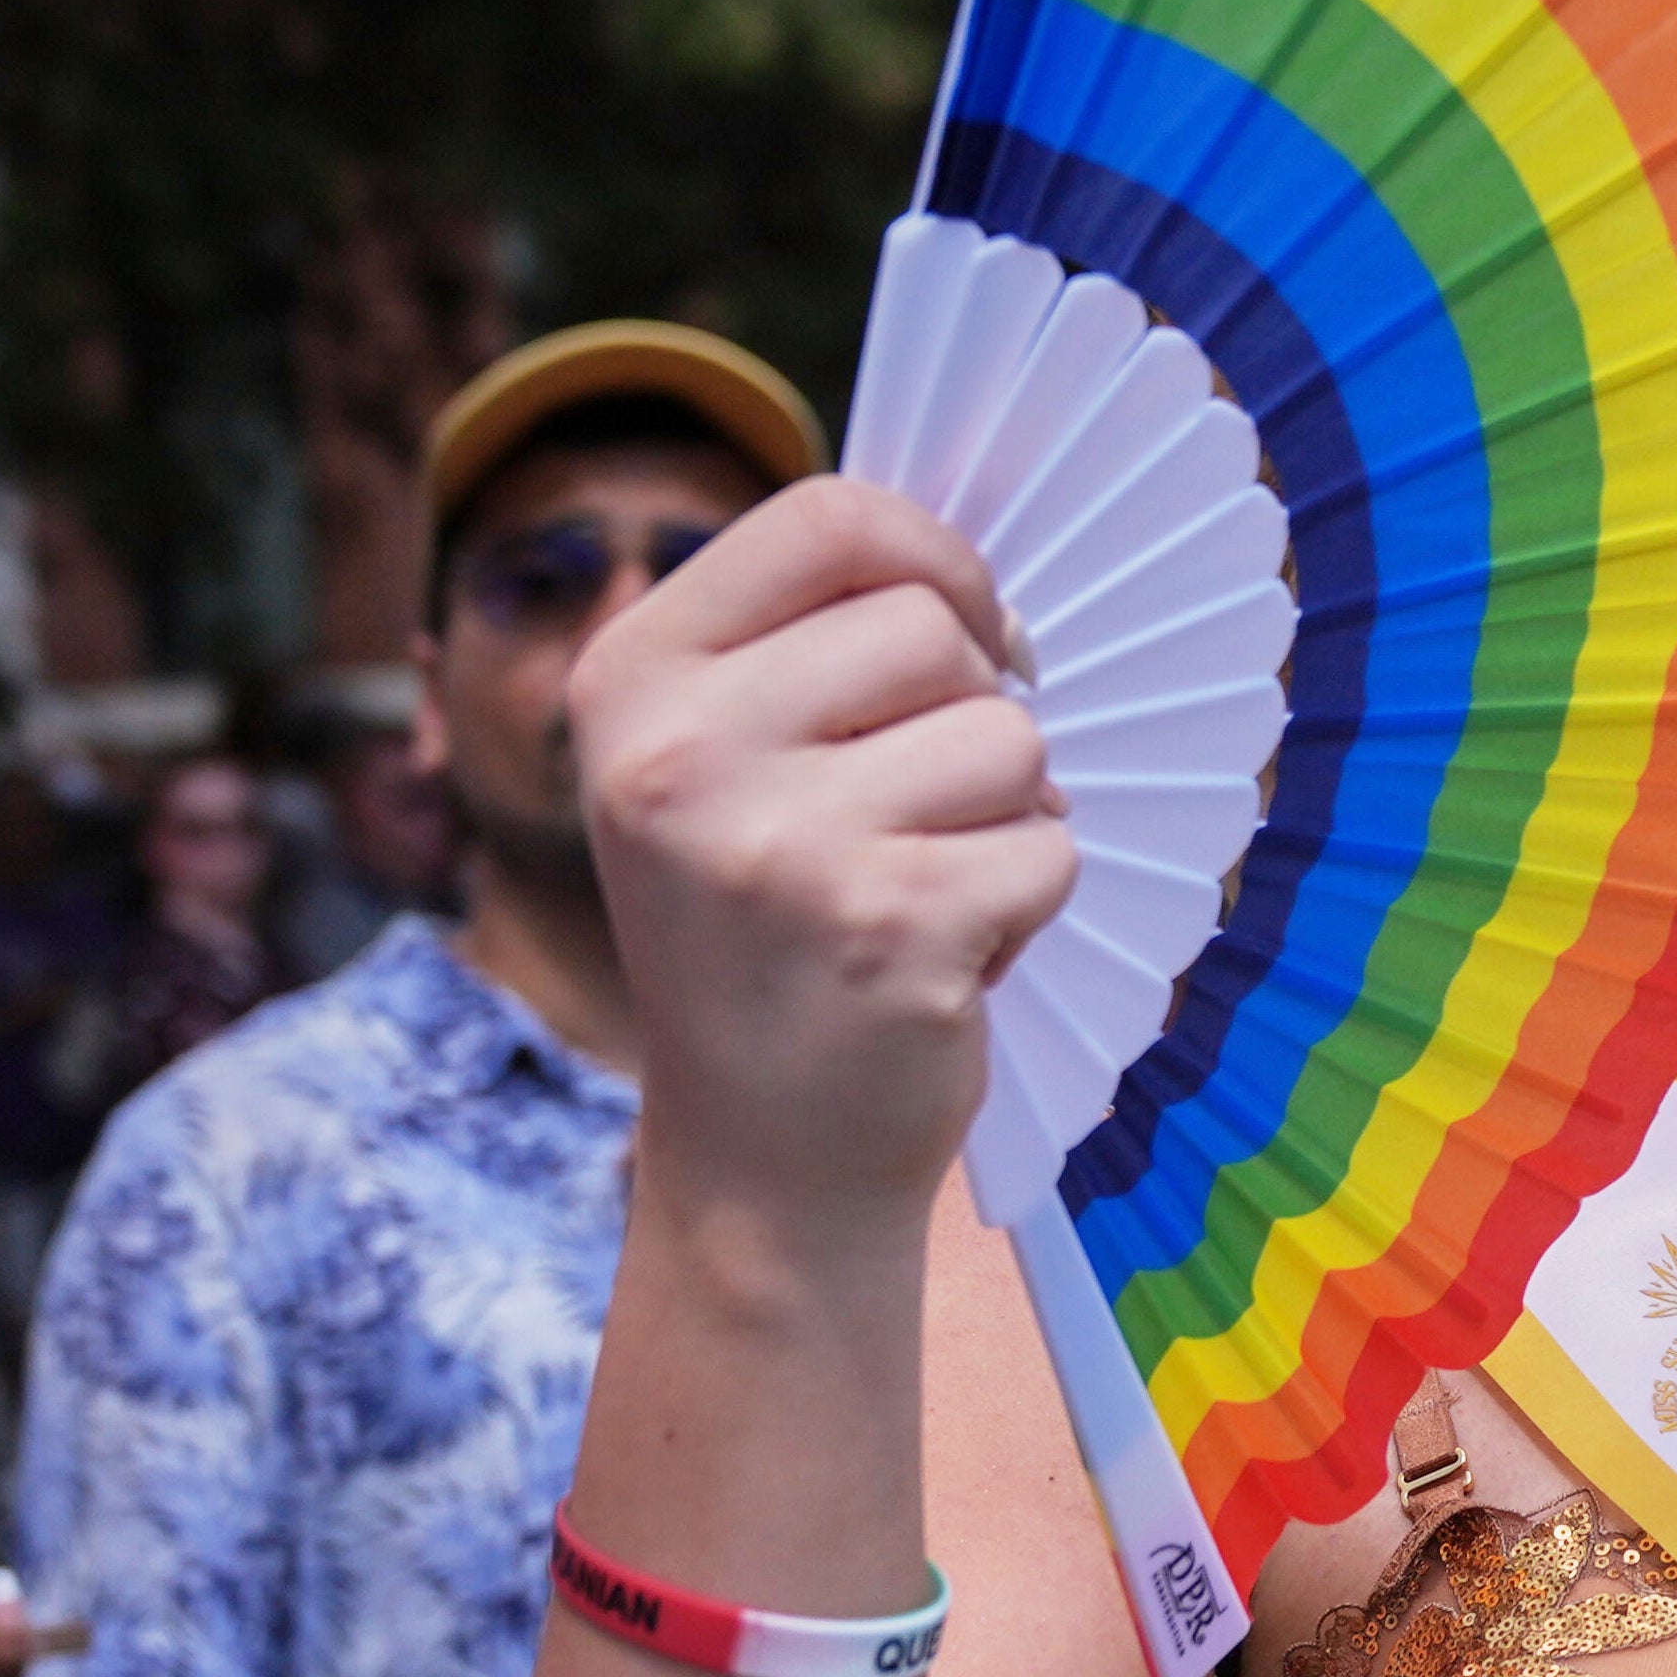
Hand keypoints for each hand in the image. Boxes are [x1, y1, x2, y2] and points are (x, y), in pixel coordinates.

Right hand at [569, 479, 1072, 1231]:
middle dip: (973, 713)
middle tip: (920, 813)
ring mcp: (777, 844)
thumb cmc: (767, 935)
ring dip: (1004, 817)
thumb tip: (979, 576)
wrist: (758, 1158)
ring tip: (922, 891)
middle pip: (930, 627)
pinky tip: (947, 957)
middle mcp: (677, 752)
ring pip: (1007, 740)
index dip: (934, 559)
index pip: (826, 517)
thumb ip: (808, 647)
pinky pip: (1047, 849)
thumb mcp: (719, 765)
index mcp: (629, 679)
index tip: (969, 637)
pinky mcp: (886, 930)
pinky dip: (1030, 902)